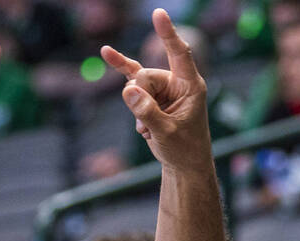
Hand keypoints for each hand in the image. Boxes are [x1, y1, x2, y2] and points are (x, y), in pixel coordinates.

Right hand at [100, 8, 211, 172]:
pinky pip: (133, 85)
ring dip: (136, 108)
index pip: (180, 54)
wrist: (184, 165)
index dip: (168, 34)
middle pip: (146, 76)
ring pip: (137, 85)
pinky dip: (128, 94)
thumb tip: (127, 90)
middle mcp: (177, 83)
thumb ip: (147, 111)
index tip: (158, 14)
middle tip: (146, 121)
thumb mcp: (165, 132)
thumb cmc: (184, 149)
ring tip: (148, 128)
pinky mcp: (153, 98)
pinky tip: (108, 58)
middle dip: (140, 97)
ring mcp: (164, 89)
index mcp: (190, 86)